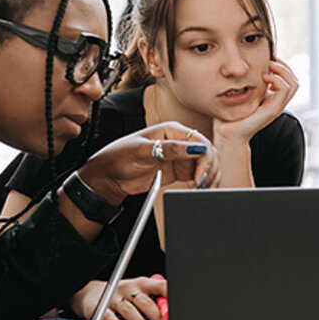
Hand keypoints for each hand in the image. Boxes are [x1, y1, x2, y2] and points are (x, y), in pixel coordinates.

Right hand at [71, 276, 167, 319]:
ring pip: (129, 310)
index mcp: (142, 284)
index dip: (169, 295)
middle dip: (157, 315)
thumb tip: (170, 316)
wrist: (91, 293)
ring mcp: (115, 298)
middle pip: (145, 301)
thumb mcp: (139, 293)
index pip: (159, 286)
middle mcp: (129, 289)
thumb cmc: (122, 295)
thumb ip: (153, 301)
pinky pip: (109, 316)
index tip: (177, 307)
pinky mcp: (101, 308)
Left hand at [77, 122, 218, 203]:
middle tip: (202, 184)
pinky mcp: (179, 171)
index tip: (200, 173)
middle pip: (207, 152)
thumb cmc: (120, 157)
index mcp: (171, 131)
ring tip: (203, 188)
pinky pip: (198, 174)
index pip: (198, 140)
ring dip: (209, 175)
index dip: (204, 157)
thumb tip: (195, 148)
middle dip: (209, 168)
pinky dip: (203, 181)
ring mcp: (179, 157)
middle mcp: (178, 142)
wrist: (109, 177)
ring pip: (206, 164)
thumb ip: (170, 149)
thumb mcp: (142, 151)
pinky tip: (200, 188)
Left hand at [213, 58, 299, 145]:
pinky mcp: (272, 110)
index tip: (269, 58)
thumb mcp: (244, 94)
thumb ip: (250, 83)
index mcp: (273, 99)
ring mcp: (277, 107)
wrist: (228, 133)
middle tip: (270, 61)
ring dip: (282, 71)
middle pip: (294, 80)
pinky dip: (278, 79)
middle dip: (284, 66)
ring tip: (269, 67)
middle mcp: (278, 103)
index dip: (282, 67)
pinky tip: (265, 76)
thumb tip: (248, 66)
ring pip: (294, 84)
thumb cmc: (232, 114)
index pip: (289, 80)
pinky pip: (285, 90)